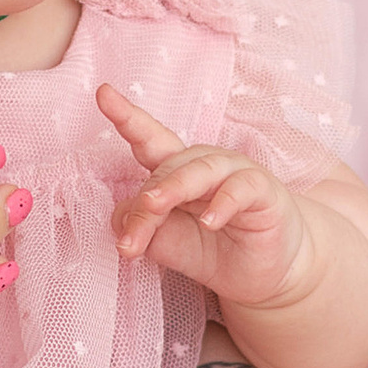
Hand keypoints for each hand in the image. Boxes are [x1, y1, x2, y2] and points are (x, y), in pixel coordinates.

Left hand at [98, 82, 313, 311]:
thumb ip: (142, 227)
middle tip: (129, 236)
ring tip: (155, 207)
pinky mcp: (263, 191)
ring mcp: (235, 174)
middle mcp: (204, 164)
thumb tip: (121, 220)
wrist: (262, 274)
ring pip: (201, 169)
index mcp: (177, 170)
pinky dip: (223, 203)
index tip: (103, 93)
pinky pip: (241, 188)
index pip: (149, 139)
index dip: (127, 117)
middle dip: (146, 200)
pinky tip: (210, 221)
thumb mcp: (167, 242)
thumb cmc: (212, 248)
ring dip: (174, 188)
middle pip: (167, 167)